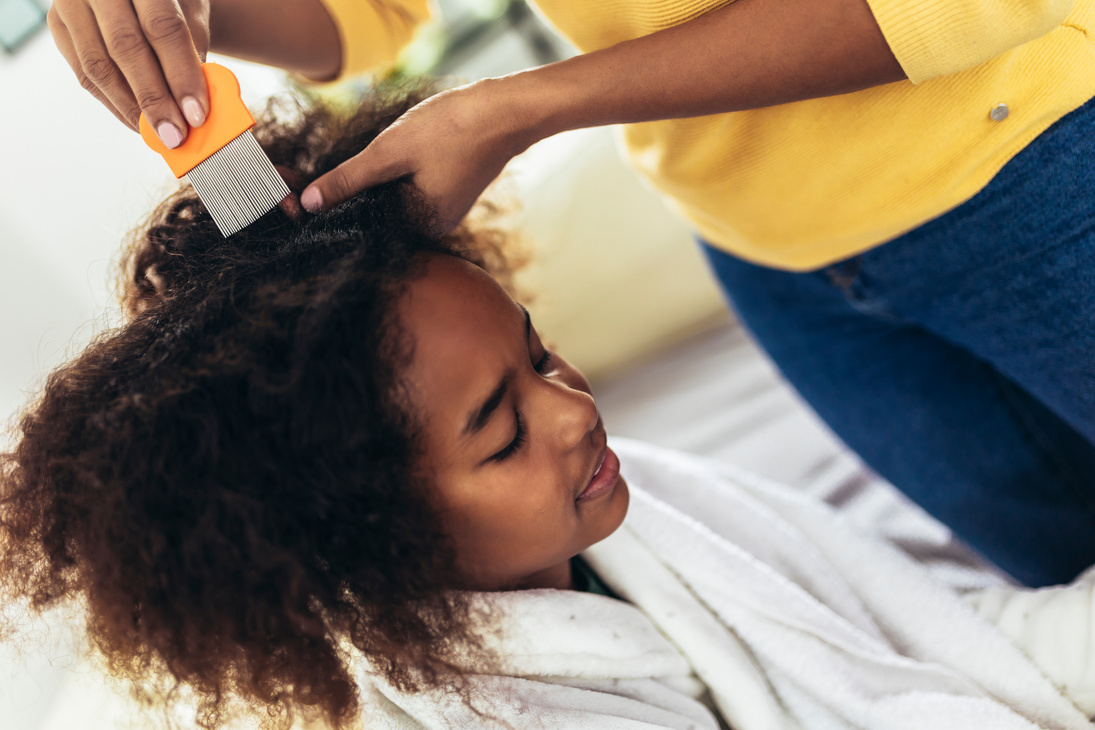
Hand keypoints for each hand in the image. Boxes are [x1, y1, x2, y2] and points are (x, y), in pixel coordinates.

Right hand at [48, 0, 210, 146]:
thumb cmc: (172, 1)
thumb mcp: (190, 12)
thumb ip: (192, 50)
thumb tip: (194, 106)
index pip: (162, 27)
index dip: (180, 74)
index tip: (196, 114)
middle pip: (125, 48)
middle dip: (154, 99)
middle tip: (175, 135)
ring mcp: (71, 3)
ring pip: (98, 66)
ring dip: (131, 108)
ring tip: (159, 133)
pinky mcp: (59, 25)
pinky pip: (85, 74)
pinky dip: (114, 103)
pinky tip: (137, 121)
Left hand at [302, 79, 541, 233]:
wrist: (505, 112)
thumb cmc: (452, 129)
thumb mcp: (390, 152)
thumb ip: (349, 180)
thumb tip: (308, 203)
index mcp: (418, 227)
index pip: (362, 226)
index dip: (334, 206)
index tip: (306, 192)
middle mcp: (431, 228)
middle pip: (376, 215)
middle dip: (353, 193)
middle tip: (337, 168)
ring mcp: (441, 212)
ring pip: (391, 200)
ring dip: (374, 181)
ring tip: (377, 155)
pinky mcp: (447, 195)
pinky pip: (409, 191)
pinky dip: (395, 175)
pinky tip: (398, 153)